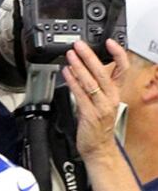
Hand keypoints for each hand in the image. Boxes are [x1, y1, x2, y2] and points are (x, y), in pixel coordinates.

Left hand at [63, 38, 128, 161]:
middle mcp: (111, 98)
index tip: (110, 42)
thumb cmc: (97, 127)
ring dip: (79, 66)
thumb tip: (80, 73)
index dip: (118, 54)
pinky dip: (73, 81)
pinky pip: (80, 94)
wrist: (98, 148)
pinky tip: (66, 73)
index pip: (123, 69)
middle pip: (103, 72)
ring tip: (70, 55)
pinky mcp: (90, 114)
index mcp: (115, 93)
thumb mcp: (100, 104)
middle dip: (89, 56)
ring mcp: (101, 106)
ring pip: (91, 81)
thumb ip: (93, 89)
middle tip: (79, 45)